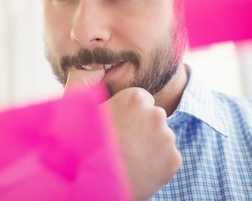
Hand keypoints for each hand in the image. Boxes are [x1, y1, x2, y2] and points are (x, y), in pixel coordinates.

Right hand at [65, 69, 180, 200]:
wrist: (95, 184)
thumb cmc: (84, 146)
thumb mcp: (77, 109)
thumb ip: (83, 82)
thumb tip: (92, 67)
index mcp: (136, 98)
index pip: (141, 100)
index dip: (128, 113)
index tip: (117, 126)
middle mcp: (156, 115)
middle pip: (153, 117)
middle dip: (142, 128)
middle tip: (122, 144)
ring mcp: (167, 138)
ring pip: (161, 137)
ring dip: (149, 146)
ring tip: (129, 157)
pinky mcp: (174, 160)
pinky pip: (168, 157)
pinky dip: (157, 163)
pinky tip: (139, 168)